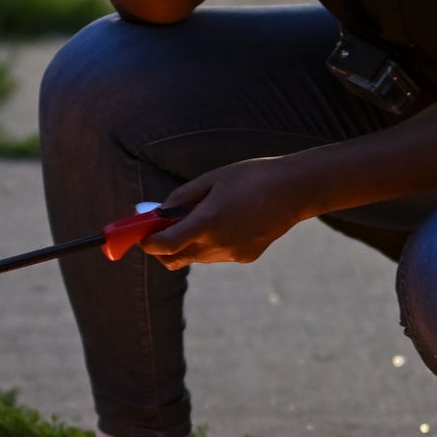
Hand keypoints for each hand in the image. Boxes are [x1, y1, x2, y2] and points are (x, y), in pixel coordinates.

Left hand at [142, 158, 314, 267]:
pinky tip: (230, 221)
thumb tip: (157, 213)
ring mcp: (232, 254)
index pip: (164, 246)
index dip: (147, 243)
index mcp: (207, 223)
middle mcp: (218, 244)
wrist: (295, 190)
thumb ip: (180, 199)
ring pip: (196, 257)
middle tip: (161, 229)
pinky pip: (217, 254)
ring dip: (188, 243)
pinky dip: (212, 243)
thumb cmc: (251, 177)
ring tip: (203, 216)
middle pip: (175, 260)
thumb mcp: (211, 180)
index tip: (141, 235)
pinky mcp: (245, 256)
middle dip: (162, 249)